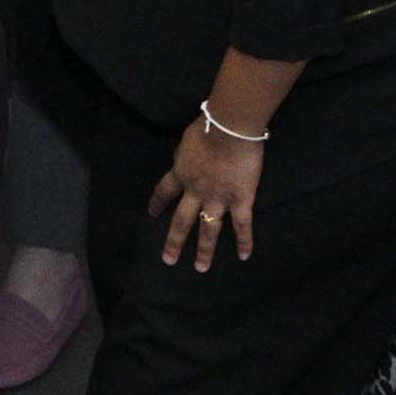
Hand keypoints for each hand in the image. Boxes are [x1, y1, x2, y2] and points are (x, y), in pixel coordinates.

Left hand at [149, 114, 264, 269]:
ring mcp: (218, 198)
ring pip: (209, 229)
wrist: (229, 129)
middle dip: (174, 241)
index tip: (152, 214)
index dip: (157, 203)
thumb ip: (184, 154)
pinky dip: (244, 241)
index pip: (164, 191)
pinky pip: (242, 225)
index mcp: (181, 173)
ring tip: (200, 268)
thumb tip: (182, 159)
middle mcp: (196, 191)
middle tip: (168, 260)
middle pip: (181, 220)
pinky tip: (244, 256)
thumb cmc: (208, 126)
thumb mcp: (187, 140)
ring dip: (204, 250)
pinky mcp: (241, 200)